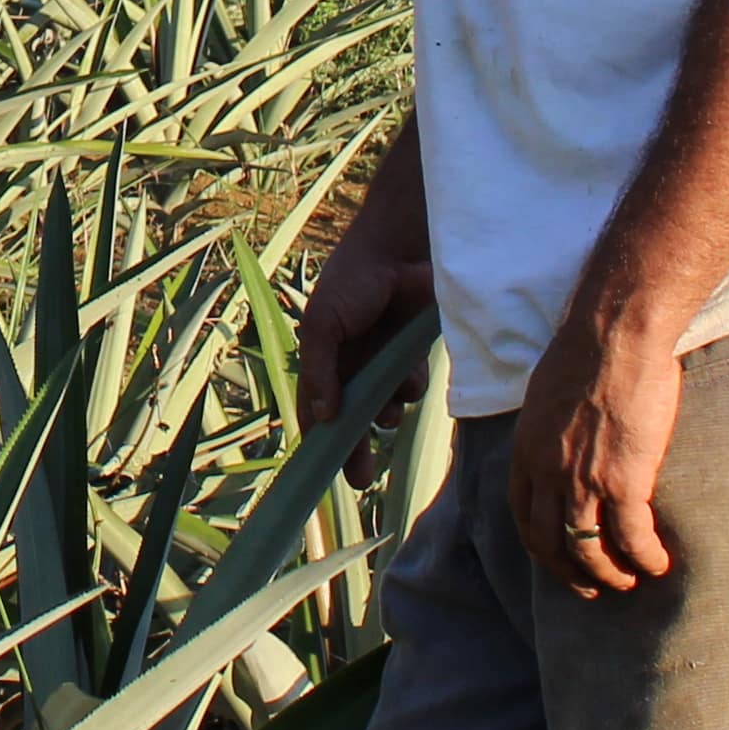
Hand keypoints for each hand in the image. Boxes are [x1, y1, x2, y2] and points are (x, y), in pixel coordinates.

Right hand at [295, 226, 432, 453]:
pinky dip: (410, 386)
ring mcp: (382, 364)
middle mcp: (351, 367)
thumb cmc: (353, 281)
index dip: (319, 442)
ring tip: (388, 404)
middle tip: (362, 479)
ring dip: (387, 412)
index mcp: (322, 361)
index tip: (323, 472)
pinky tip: (409, 369)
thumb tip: (322, 419)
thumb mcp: (322, 325)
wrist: (402, 250)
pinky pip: (411, 389)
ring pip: (385, 409)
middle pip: (351, 422)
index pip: (316, 412)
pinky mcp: (412, 357)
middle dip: (356, 452)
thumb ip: (319, 372)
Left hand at [506, 316, 685, 595]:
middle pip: (549, 543)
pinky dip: (644, 558)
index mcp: (526, 451)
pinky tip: (657, 565)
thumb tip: (561, 437)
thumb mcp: (546, 394)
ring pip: (588, 550)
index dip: (539, 544)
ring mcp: (583, 482)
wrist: (615, 336)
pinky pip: (632, 538)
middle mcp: (547, 474)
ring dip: (607, 574)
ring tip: (627, 582)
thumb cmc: (587, 351)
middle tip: (590, 587)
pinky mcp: (623, 482)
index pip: (523, 514)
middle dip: (569, 573)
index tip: (556, 558)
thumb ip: (549, 426)